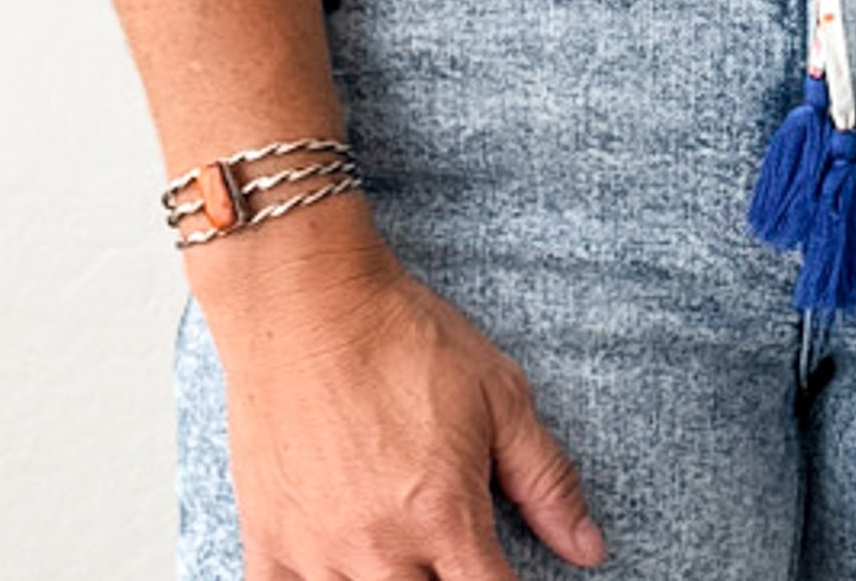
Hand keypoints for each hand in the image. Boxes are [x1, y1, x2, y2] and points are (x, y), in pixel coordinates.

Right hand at [213, 242, 605, 579]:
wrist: (306, 301)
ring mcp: (317, 554)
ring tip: (401, 553)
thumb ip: (546, 479)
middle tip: (447, 550)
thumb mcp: (498, 395)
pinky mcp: (267, 542)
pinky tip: (335, 568)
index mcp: (445, 519)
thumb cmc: (404, 338)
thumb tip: (588, 549)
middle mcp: (380, 552)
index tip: (503, 573)